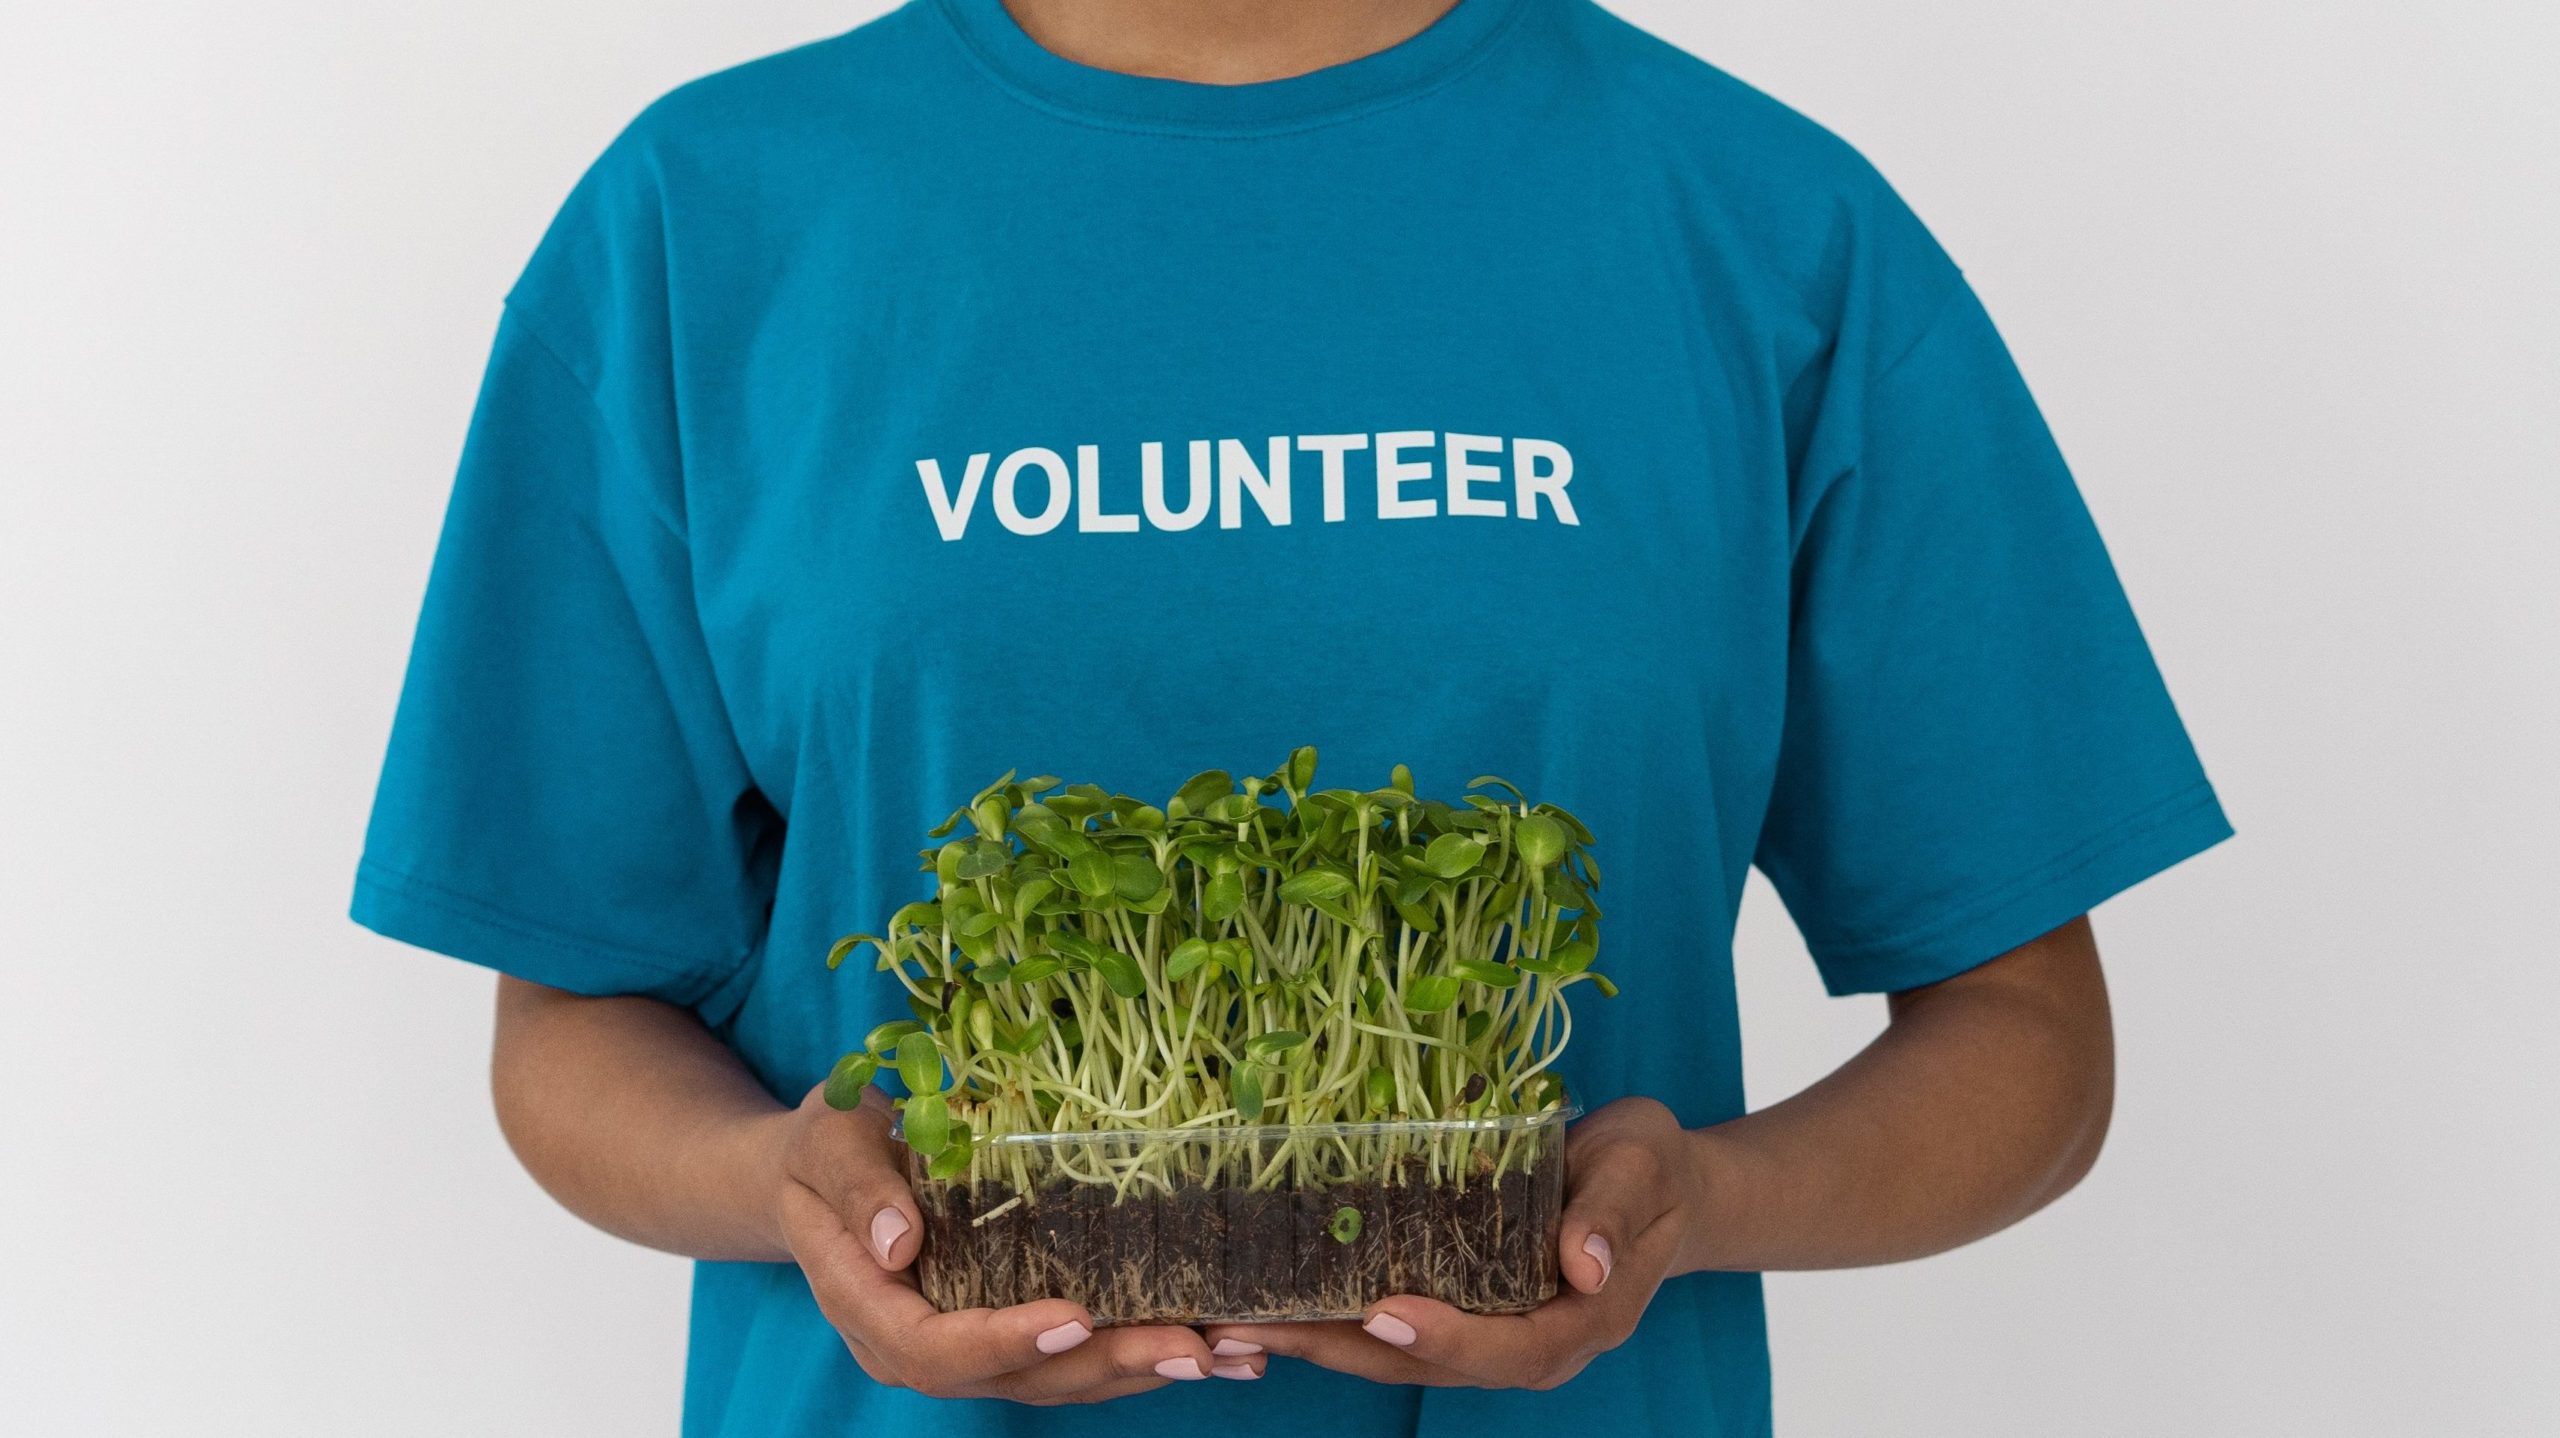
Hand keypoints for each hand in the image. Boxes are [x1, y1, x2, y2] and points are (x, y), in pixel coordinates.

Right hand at [775, 1084, 1260, 1400]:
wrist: (815, 1173)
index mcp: (869, 1308)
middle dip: (1108, 1364)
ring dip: (1144, 1369)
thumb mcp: (827, 1142)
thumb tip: (899, 1243)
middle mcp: (919, 1347)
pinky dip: (1141, 1352)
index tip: (1074, 1316)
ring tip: (1228, 1353)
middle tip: (1193, 1347)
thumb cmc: (822, 1147)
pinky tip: (1210, 1341)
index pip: (934, 1348)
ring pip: (1057, 1380)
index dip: (1005, 1341)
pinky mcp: (1007, 1331)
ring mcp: (967, 1348)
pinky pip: (1074, 1357)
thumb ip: (857, 1188)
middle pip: (1016, 1379)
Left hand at [1202, 1096, 1701, 1388]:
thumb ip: (1610, 1214)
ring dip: (1319, 1344)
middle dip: (1341, 1350)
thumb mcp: (1641, 1169)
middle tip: (1257, 1327)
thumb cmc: (1650, 1169)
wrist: (1659, 1182)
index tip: (1383, 1313)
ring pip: (1399, 1355)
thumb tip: (1580, 1264)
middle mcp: (1531, 1342)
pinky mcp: (1463, 1306)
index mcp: (1582, 1321)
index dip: (1446, 1338)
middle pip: (1433, 1364)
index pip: (1510, 1349)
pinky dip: (1333, 1321)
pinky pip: (1394, 1326)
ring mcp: (1493, 1331)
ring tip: (1236, 1326)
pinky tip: (1271, 1305)